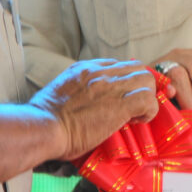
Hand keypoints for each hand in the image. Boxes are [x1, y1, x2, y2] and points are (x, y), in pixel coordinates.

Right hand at [33, 59, 157, 161]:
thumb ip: (76, 90)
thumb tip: (83, 102)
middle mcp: (101, 72)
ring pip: (147, 80)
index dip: (126, 81)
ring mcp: (111, 86)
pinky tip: (138, 121)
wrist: (42, 127)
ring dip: (147, 97)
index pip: (118, 65)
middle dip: (141, 87)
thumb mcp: (60, 92)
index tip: (122, 97)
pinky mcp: (120, 105)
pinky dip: (149, 111)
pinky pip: (149, 100)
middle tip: (133, 107)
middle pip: (137, 68)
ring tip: (136, 114)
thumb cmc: (44, 118)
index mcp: (85, 68)